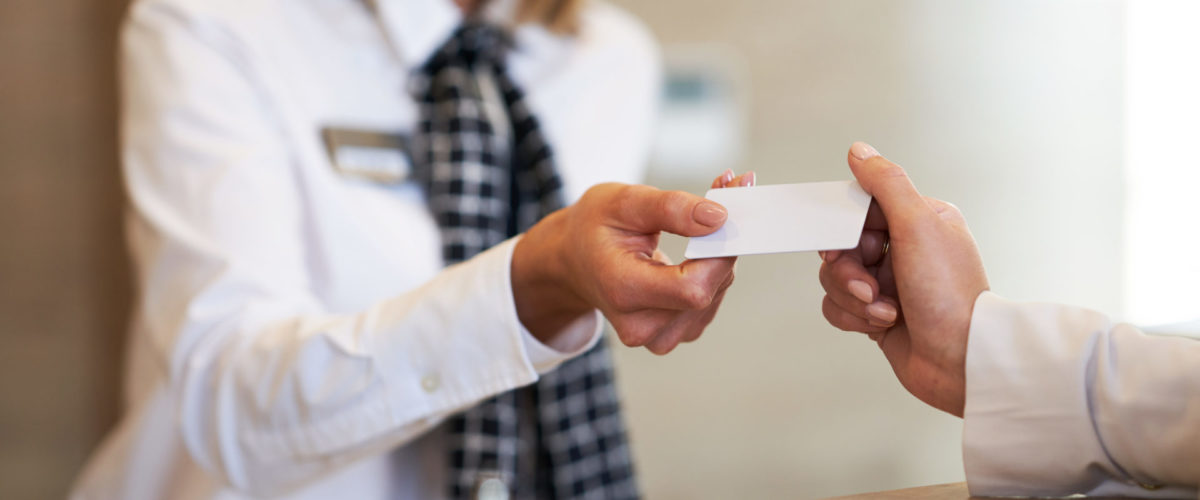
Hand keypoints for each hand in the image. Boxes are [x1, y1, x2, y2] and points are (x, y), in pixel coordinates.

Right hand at [513, 170, 753, 354]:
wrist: (573, 260)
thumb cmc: (594, 228)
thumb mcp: (623, 202)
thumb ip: (670, 208)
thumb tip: (719, 218)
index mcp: (623, 291)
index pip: (692, 288)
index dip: (719, 251)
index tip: (729, 208)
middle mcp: (641, 325)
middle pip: (708, 290)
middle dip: (723, 241)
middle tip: (724, 192)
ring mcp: (659, 335)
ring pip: (715, 293)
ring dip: (720, 253)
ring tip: (702, 219)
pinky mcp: (674, 332)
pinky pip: (710, 299)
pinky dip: (714, 268)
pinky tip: (699, 246)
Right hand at [818, 142, 988, 415]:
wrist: (960, 361)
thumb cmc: (949, 295)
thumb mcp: (918, 225)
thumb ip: (886, 183)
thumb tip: (860, 152)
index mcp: (918, 220)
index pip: (860, 208)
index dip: (846, 228)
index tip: (847, 244)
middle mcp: (903, 250)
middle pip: (841, 245)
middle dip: (849, 270)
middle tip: (870, 284)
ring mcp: (888, 283)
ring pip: (835, 278)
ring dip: (853, 297)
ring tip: (884, 309)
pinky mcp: (875, 314)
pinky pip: (837, 306)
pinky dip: (853, 317)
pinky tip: (882, 323)